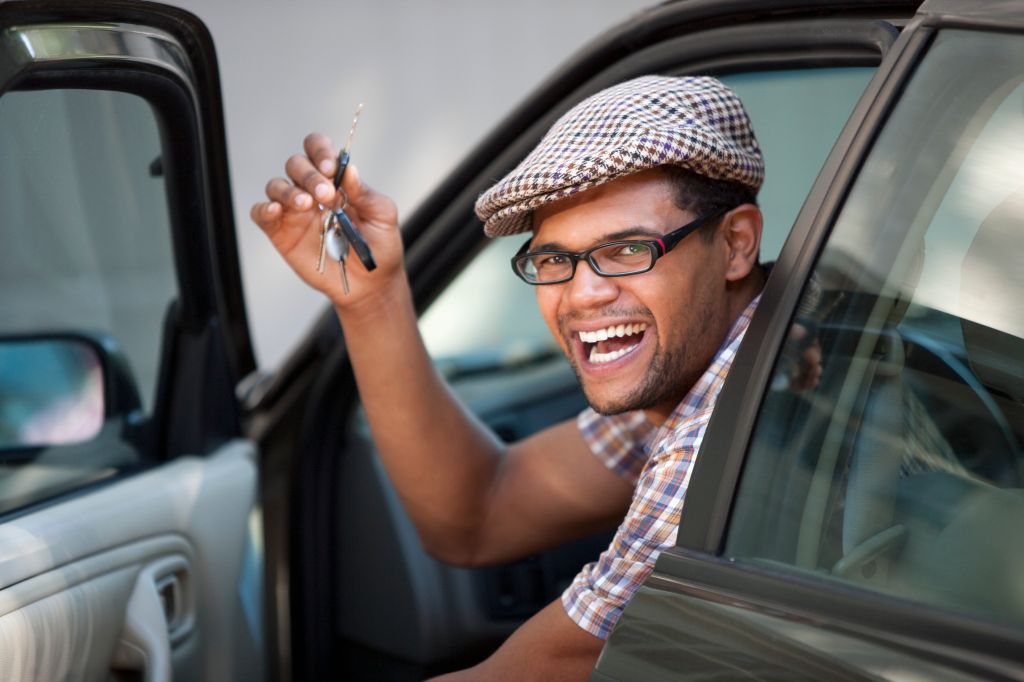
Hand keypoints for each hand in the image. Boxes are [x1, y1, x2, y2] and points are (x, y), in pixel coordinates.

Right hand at [251, 133, 401, 307]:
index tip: (331, 168)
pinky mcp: (280, 232)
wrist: (370, 284)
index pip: (318, 149)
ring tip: (306, 204)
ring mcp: (294, 211)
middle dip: (309, 175)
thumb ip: (365, 193)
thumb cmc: (379, 245)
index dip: (320, 151)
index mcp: (335, 179)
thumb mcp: (382, 216)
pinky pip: (260, 213)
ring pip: (276, 185)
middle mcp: (311, 190)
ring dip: (288, 190)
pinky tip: (275, 211)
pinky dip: (263, 209)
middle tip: (326, 195)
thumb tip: (349, 169)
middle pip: (296, 164)